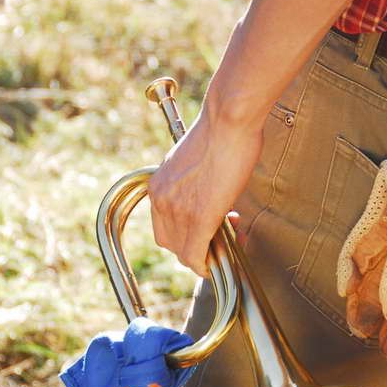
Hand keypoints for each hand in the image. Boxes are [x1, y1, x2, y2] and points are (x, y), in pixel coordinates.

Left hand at [149, 105, 262, 276]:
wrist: (228, 120)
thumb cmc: (220, 132)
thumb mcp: (192, 161)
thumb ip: (192, 184)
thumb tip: (207, 198)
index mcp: (158, 185)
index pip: (162, 227)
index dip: (184, 236)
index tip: (205, 231)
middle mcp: (161, 199)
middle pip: (170, 243)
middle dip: (195, 245)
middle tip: (221, 236)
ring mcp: (179, 210)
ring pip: (184, 252)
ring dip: (206, 253)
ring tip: (229, 241)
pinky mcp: (200, 217)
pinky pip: (196, 254)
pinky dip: (204, 265)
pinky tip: (213, 266)